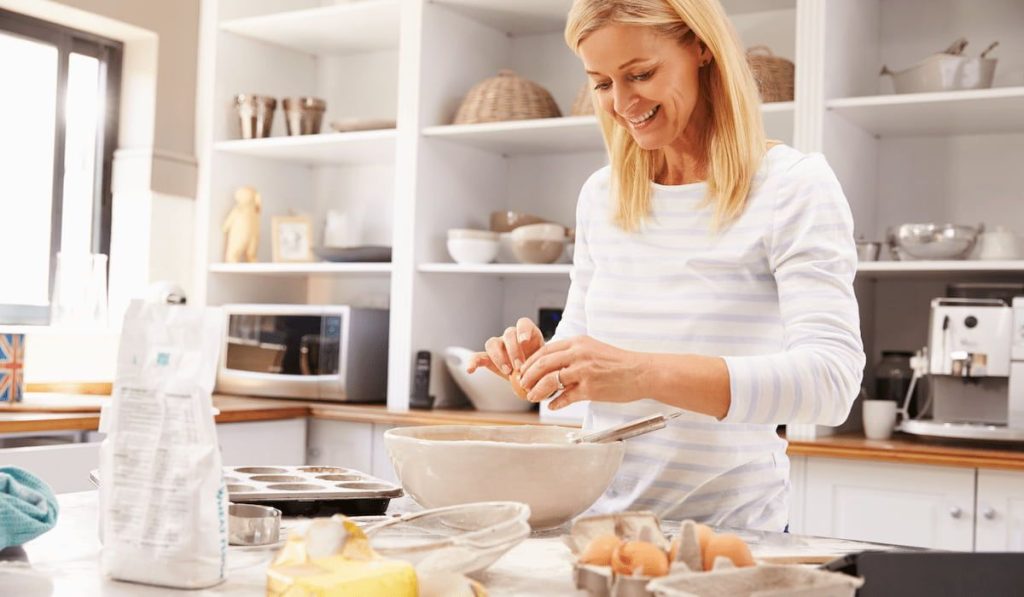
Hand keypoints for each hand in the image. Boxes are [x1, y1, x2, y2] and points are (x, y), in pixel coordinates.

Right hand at [466, 318, 544, 378]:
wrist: (533, 379)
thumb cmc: (540, 370)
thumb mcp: (546, 363)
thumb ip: (545, 361)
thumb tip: (546, 367)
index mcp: (527, 334)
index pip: (523, 323)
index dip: (523, 330)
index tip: (525, 341)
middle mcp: (511, 337)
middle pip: (508, 334)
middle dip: (513, 350)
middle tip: (519, 365)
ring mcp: (499, 346)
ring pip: (493, 343)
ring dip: (499, 357)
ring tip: (507, 371)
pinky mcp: (488, 358)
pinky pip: (477, 356)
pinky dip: (473, 362)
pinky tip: (471, 370)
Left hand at [518, 335, 646, 409]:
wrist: (641, 372)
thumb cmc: (618, 362)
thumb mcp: (593, 349)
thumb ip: (572, 354)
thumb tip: (552, 364)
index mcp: (578, 343)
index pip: (545, 350)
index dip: (531, 361)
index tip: (524, 370)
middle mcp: (578, 354)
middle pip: (542, 364)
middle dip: (528, 376)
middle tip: (522, 385)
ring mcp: (584, 372)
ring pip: (550, 381)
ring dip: (537, 390)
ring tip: (532, 396)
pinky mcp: (590, 389)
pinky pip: (565, 397)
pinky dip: (555, 403)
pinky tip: (552, 406)